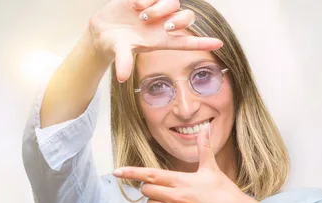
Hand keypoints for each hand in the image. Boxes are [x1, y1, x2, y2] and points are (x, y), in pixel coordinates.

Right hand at [88, 0, 222, 81]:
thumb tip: (121, 77)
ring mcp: (158, 10)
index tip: (219, 44)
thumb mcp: (119, 52)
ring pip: (174, 2)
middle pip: (186, 19)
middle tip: (152, 22)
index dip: (203, 43)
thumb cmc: (115, 44)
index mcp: (162, 40)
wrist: (102, 29)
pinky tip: (133, 4)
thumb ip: (123, 62)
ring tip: (139, 13)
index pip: (188, 43)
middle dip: (176, 19)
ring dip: (158, 7)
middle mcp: (164, 25)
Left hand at [113, 124, 268, 202]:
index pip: (150, 175)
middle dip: (153, 189)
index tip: (116, 172)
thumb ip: (203, 149)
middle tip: (168, 189)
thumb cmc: (225, 193)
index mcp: (182, 181)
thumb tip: (205, 128)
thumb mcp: (212, 170)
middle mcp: (177, 198)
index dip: (131, 173)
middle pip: (147, 192)